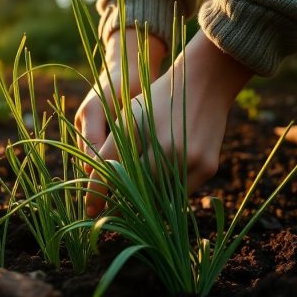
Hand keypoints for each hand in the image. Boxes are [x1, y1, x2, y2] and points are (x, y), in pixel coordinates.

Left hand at [84, 31, 254, 216]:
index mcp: (137, 129)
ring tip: (131, 206)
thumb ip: (110, 150)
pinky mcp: (207, 166)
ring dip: (143, 202)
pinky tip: (158, 195)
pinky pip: (181, 193)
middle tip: (109, 213)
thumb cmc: (156, 101)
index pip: (110, 169)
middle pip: (134, 187)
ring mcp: (188, 157)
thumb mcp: (129, 118)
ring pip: (158, 195)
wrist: (204, 82)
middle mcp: (163, 146)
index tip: (89, 211)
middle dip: (119, 201)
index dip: (97, 192)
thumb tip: (95, 186)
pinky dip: (167, 196)